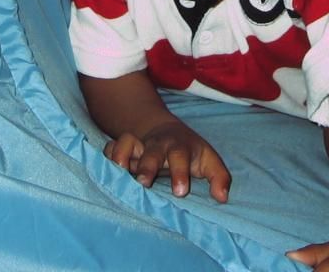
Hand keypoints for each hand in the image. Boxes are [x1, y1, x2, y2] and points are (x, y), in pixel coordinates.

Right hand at [103, 120, 230, 201]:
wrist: (166, 131)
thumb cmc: (190, 152)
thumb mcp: (208, 160)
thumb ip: (219, 177)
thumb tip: (222, 198)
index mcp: (180, 147)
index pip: (180, 156)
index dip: (180, 172)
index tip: (180, 191)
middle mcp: (157, 145)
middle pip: (152, 151)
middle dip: (147, 166)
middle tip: (144, 183)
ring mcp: (139, 145)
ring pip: (126, 142)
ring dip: (122, 156)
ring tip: (119, 175)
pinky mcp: (123, 149)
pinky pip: (110, 147)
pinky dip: (107, 156)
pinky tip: (106, 171)